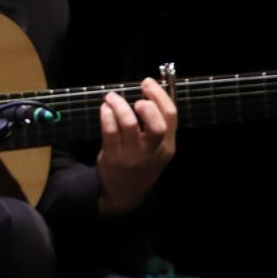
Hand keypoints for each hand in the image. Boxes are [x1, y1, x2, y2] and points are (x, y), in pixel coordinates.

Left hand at [96, 76, 177, 214]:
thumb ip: (156, 126)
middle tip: (136, 97)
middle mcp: (152, 151)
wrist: (126, 194)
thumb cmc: (142, 164)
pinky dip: (106, 116)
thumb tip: (147, 92)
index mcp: (167, 146)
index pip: (171, 117)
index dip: (160, 96)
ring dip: (119, 106)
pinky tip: (105, 109)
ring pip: (129, 125)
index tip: (147, 83)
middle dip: (147, 105)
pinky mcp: (113, 157)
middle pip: (157, 124)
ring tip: (111, 97)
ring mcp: (132, 155)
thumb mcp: (157, 150)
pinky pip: (109, 131)